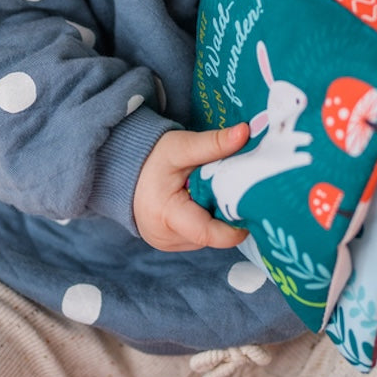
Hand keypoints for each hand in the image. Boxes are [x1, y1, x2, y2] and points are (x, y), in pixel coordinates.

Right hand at [133, 124, 248, 250]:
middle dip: (226, 215)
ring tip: (216, 193)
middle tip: (236, 191)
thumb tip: (245, 132)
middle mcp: (165, 238)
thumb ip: (213, 143)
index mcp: (166, 216)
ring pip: (207, 237)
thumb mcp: (181, 146)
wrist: (123, 167)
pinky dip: (205, 220)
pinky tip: (204, 201)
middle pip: (212, 235)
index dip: (235, 225)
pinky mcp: (170, 243)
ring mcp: (167, 244)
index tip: (253, 205)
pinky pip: (198, 236)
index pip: (209, 233)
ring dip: (216, 218)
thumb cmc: (150, 157)